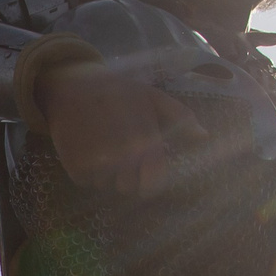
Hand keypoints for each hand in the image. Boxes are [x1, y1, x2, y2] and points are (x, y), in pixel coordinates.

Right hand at [40, 60, 207, 195]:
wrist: (72, 85)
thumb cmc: (118, 92)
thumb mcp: (153, 98)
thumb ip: (181, 118)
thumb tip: (204, 137)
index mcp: (145, 142)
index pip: (153, 185)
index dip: (148, 183)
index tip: (142, 173)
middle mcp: (122, 157)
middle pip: (128, 189)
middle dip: (125, 175)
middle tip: (117, 151)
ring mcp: (96, 163)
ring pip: (105, 186)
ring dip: (104, 173)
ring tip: (100, 145)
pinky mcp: (74, 166)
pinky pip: (85, 183)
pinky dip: (85, 171)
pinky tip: (85, 147)